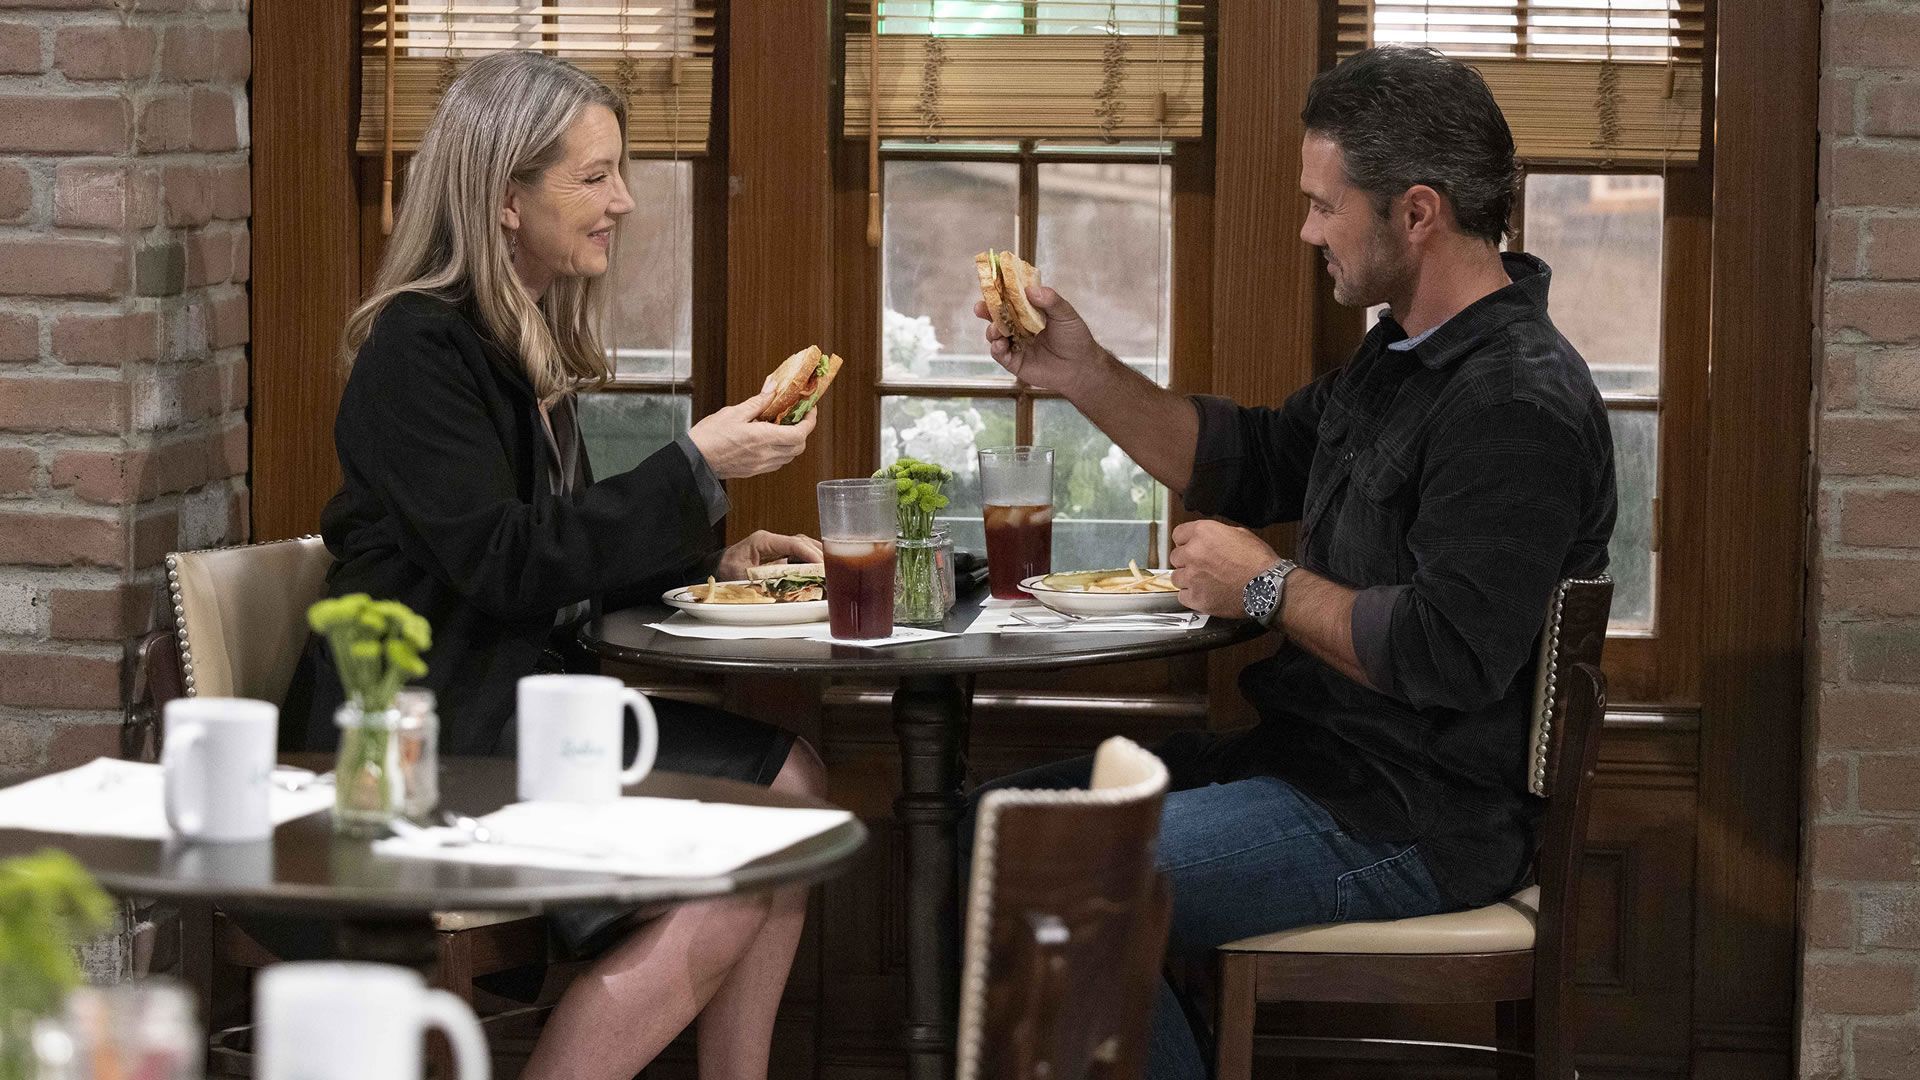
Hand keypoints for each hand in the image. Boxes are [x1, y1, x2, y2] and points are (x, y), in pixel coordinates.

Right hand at [687, 392, 815, 479]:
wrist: (695, 460)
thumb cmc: (709, 437)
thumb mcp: (734, 412)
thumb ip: (758, 402)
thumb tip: (773, 388)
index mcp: (762, 438)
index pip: (799, 434)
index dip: (809, 421)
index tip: (810, 410)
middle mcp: (765, 455)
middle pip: (798, 447)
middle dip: (803, 431)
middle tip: (798, 417)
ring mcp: (760, 466)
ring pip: (789, 456)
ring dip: (792, 442)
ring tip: (783, 427)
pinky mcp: (754, 471)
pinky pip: (777, 462)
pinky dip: (781, 451)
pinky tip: (770, 440)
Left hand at [714, 531, 824, 580]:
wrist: (714, 568)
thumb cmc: (724, 570)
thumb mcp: (745, 576)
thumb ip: (768, 577)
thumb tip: (792, 581)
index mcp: (764, 540)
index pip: (794, 543)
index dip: (810, 554)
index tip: (823, 566)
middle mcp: (772, 540)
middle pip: (802, 542)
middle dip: (819, 554)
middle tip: (834, 569)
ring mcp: (775, 546)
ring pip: (803, 546)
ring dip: (817, 556)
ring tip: (832, 569)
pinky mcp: (777, 554)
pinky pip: (798, 554)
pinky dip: (811, 561)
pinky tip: (821, 569)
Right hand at [974, 285, 1107, 392]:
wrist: (1081, 367)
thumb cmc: (1075, 338)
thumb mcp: (1065, 314)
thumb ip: (1050, 301)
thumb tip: (1030, 289)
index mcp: (1029, 312)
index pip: (1010, 299)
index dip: (999, 292)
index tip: (990, 284)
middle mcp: (1019, 327)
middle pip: (997, 316)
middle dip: (986, 311)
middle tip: (980, 307)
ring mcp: (1015, 344)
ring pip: (995, 335)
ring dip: (992, 330)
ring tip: (996, 329)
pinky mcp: (1015, 362)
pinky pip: (1000, 354)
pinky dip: (996, 348)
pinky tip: (999, 344)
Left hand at [1168, 520, 1281, 618]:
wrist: (1267, 587)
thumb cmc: (1258, 561)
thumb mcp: (1240, 534)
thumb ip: (1217, 534)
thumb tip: (1209, 538)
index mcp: (1203, 533)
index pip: (1178, 534)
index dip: (1185, 541)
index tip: (1190, 547)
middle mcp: (1192, 553)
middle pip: (1175, 557)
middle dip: (1187, 561)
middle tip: (1202, 566)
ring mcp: (1192, 577)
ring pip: (1176, 578)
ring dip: (1187, 579)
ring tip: (1204, 582)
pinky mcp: (1195, 598)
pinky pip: (1182, 596)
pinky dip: (1191, 596)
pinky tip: (1205, 594)